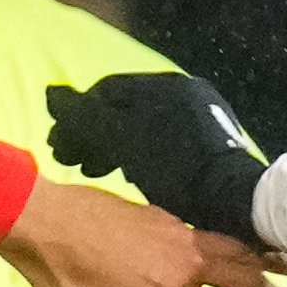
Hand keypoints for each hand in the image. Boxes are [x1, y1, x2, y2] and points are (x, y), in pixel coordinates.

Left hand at [0, 179, 286, 286]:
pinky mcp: (163, 216)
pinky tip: (240, 245)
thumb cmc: (62, 282)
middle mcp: (182, 261)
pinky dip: (235, 240)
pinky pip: (210, 230)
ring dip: (264, 259)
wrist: (42, 221)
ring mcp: (175, 234)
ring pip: (232, 247)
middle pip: (243, 276)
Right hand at [42, 68, 269, 244]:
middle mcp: (184, 91)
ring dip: (113, 144)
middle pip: (123, 107)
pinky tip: (129, 172)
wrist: (233, 201)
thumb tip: (53, 96)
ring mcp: (199, 115)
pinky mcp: (207, 140)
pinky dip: (137, 153)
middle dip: (94, 132)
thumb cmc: (175, 169)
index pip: (105, 91)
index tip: (61, 144)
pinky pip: (160, 138)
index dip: (76, 116)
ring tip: (95, 168)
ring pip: (141, 124)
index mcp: (164, 85)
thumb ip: (85, 117)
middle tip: (71, 159)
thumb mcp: (122, 141)